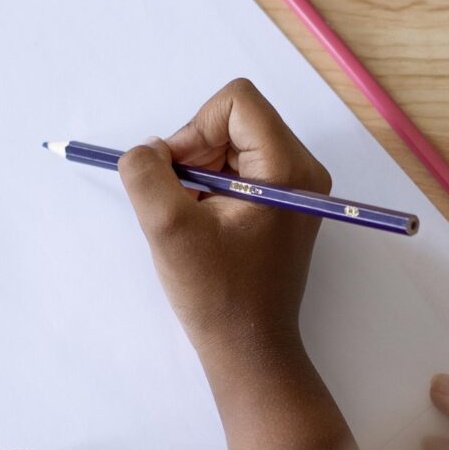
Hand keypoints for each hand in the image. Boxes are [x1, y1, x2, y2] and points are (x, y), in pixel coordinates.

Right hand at [120, 79, 329, 382]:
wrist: (250, 349)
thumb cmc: (218, 295)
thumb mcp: (167, 227)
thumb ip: (146, 172)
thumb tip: (149, 149)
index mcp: (288, 168)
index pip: (236, 100)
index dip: (195, 128)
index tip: (179, 175)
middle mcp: (302, 170)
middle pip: (234, 120)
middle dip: (195, 153)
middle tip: (180, 203)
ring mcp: (295, 188)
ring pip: (231, 145)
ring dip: (199, 174)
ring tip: (193, 221)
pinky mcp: (282, 205)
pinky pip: (238, 170)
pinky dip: (210, 190)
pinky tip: (205, 229)